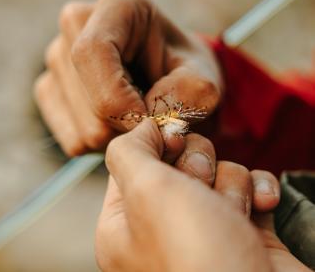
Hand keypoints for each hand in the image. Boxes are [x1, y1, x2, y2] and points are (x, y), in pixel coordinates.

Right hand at [34, 0, 221, 155]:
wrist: (170, 80)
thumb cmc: (185, 74)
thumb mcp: (204, 79)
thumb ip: (191, 92)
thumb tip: (150, 117)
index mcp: (117, 8)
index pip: (93, 52)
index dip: (119, 99)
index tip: (150, 122)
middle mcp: (78, 29)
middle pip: (88, 99)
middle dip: (128, 124)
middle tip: (154, 117)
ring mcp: (58, 62)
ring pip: (83, 129)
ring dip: (119, 137)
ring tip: (138, 117)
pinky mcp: (53, 93)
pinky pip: (74, 141)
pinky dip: (104, 145)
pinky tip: (119, 124)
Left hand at [96, 119, 310, 271]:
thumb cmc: (195, 256)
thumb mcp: (146, 192)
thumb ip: (130, 151)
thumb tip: (143, 128)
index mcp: (125, 222)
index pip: (133, 161)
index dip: (155, 144)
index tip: (172, 141)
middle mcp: (162, 224)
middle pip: (179, 161)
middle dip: (197, 166)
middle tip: (200, 187)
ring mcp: (204, 226)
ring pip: (217, 171)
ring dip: (230, 186)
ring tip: (232, 214)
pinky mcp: (242, 227)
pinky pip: (248, 185)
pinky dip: (257, 191)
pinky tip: (260, 209)